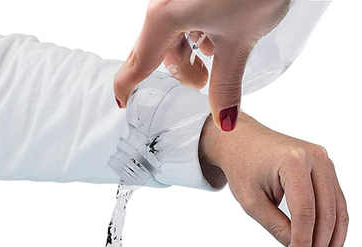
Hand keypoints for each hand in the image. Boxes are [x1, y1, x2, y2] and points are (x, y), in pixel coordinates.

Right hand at [115, 0, 289, 130]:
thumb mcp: (239, 43)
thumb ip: (226, 84)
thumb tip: (223, 119)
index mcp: (164, 17)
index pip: (138, 63)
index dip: (128, 86)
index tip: (122, 103)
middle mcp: (164, 2)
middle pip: (158, 49)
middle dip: (179, 69)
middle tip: (202, 82)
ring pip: (172, 32)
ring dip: (191, 49)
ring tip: (219, 54)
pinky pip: (183, 14)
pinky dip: (197, 29)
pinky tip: (220, 31)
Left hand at [199, 113, 348, 246]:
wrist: (243, 141)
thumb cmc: (243, 169)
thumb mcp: (251, 202)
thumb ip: (276, 226)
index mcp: (294, 162)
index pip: (305, 210)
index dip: (303, 241)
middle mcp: (317, 159)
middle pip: (327, 211)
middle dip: (321, 246)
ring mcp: (326, 162)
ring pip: (338, 209)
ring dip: (333, 241)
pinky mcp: (328, 170)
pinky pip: (336, 203)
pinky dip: (334, 228)